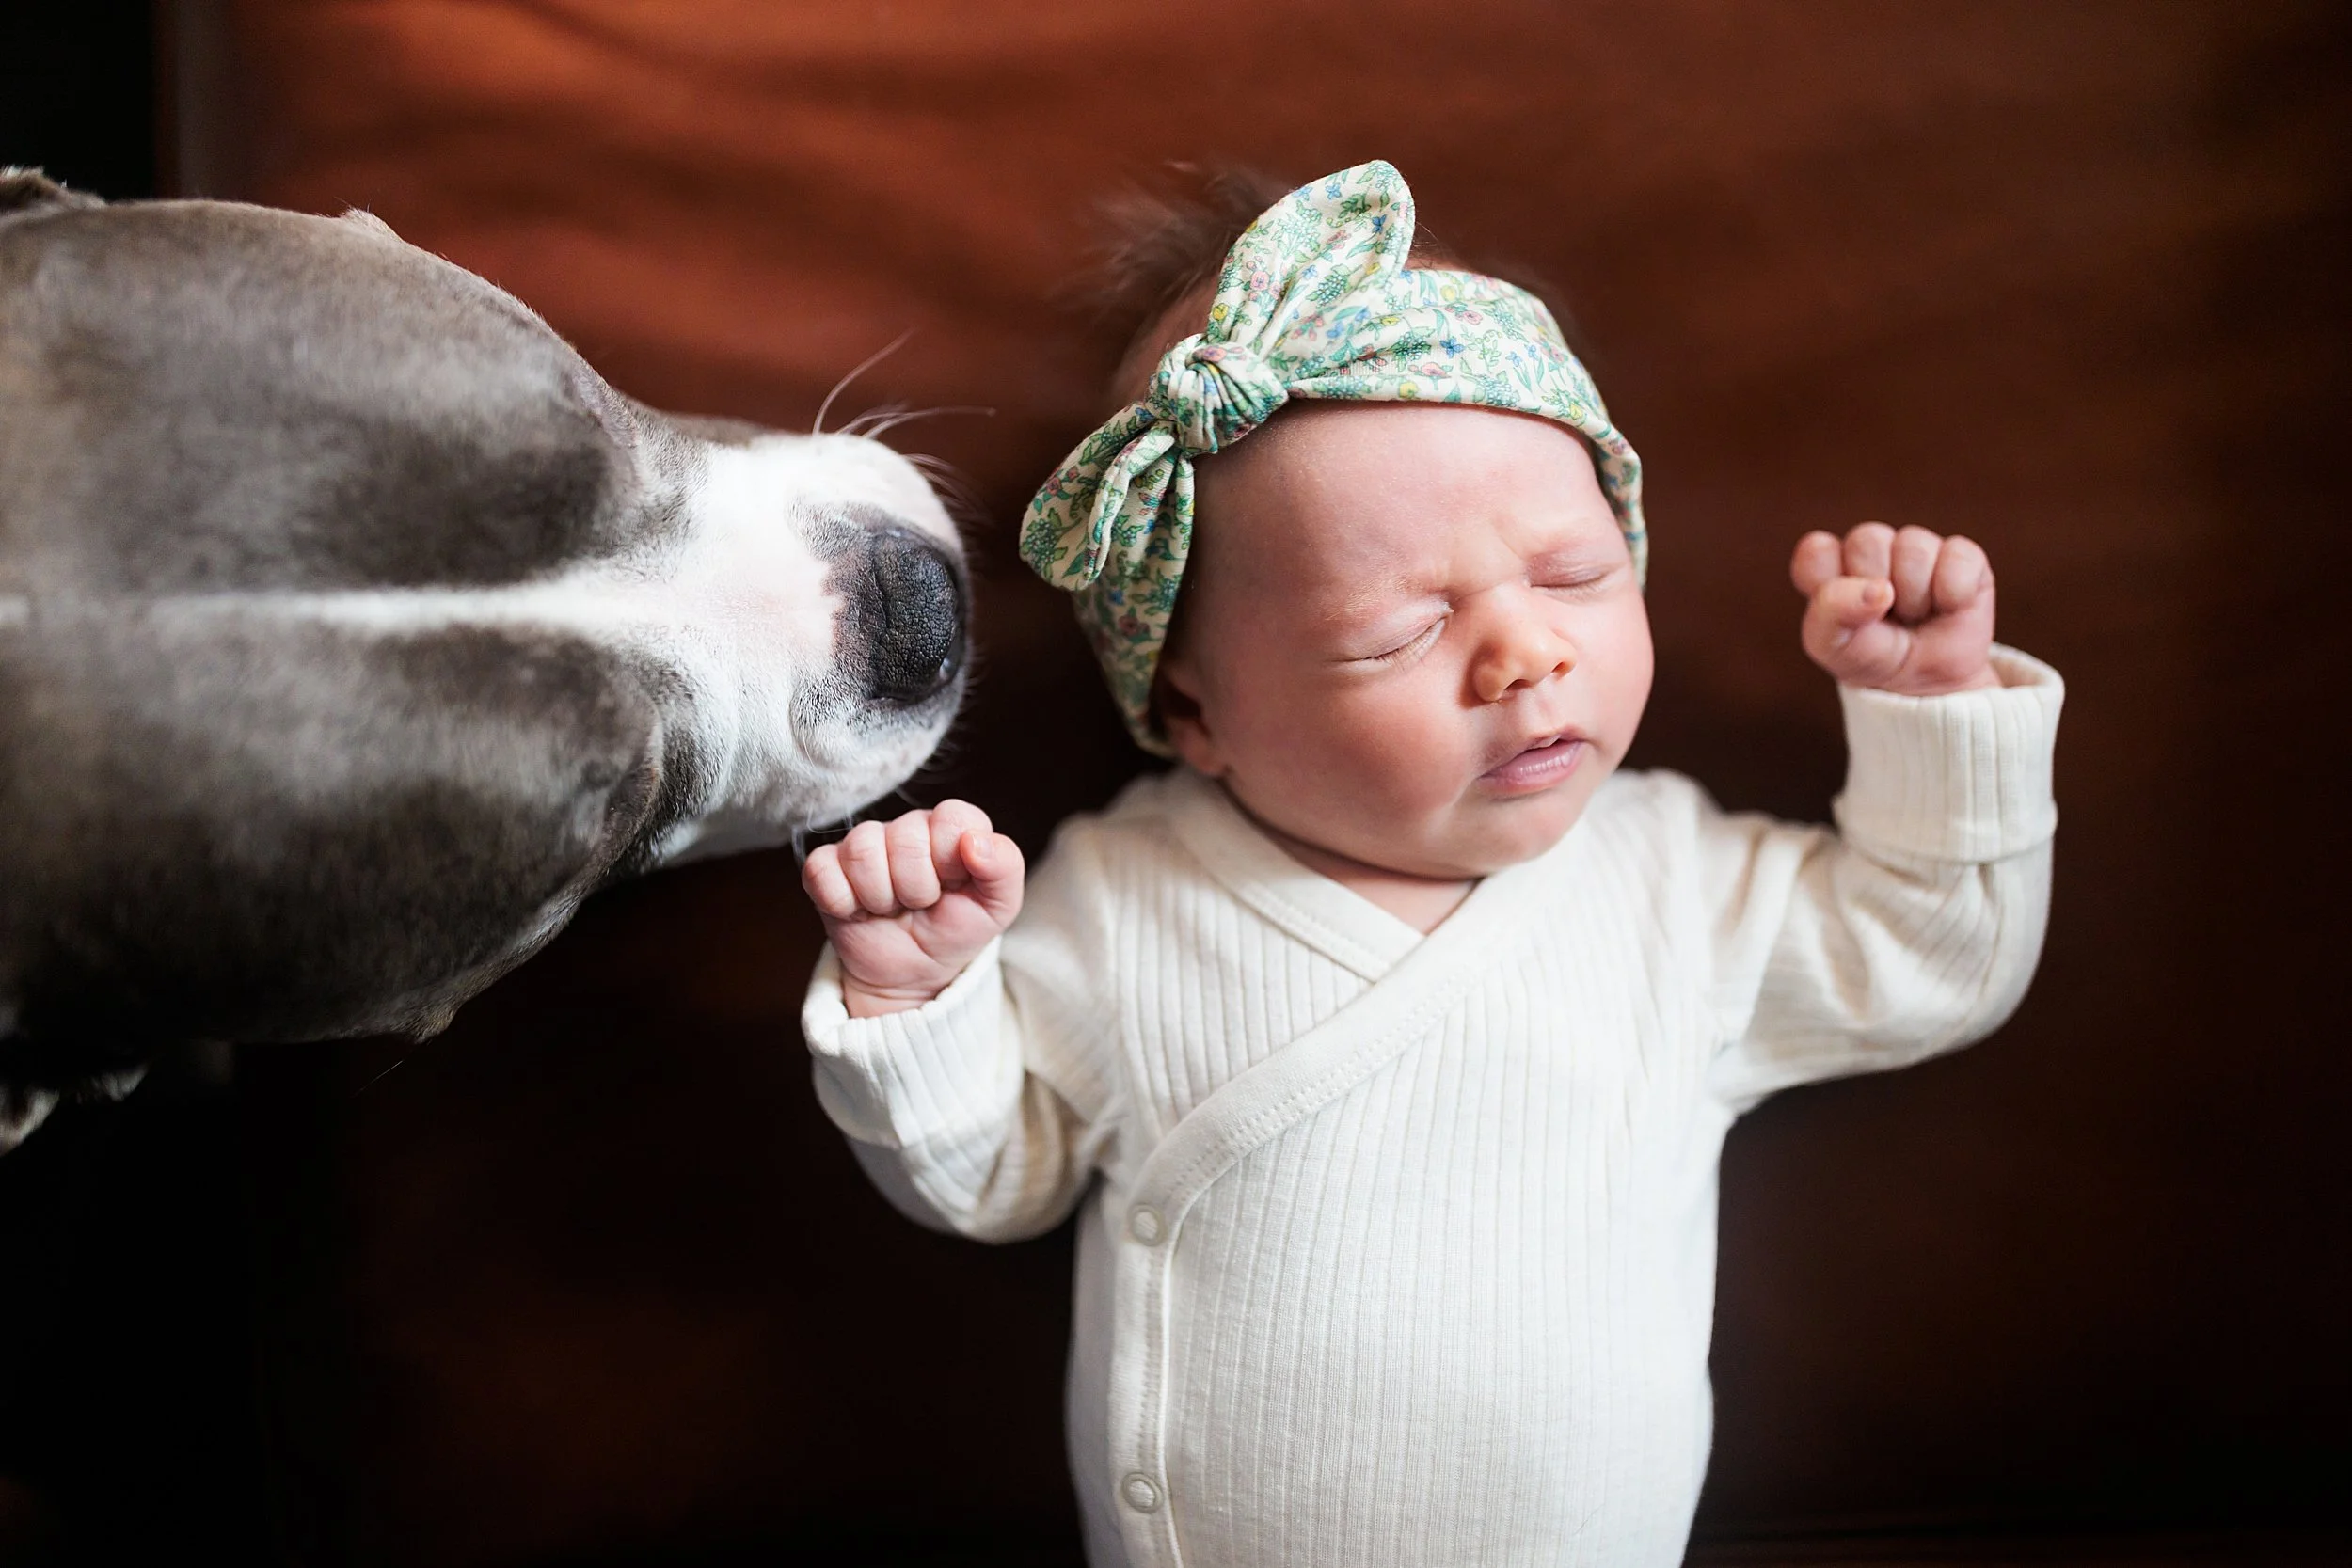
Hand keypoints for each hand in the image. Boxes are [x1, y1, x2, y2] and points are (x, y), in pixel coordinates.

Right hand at [801, 800, 1024, 1017]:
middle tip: (921, 904)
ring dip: (881, 897)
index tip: (954, 885)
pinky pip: (822, 871)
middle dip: (918, 889)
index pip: (951, 817)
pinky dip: (842, 903)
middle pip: (905, 838)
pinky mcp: (826, 869)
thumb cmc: (957, 930)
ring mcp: (863, 846)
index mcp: (951, 826)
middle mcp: (907, 827)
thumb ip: (1004, 868)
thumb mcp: (997, 907)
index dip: (952, 861)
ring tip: (892, 908)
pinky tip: (859, 912)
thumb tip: (975, 841)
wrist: (915, 974)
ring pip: (862, 851)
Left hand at [1791, 523, 1998, 694]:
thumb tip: (1879, 589)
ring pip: (1913, 547)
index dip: (1830, 586)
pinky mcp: (1962, 556)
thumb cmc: (1871, 656)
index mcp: (1831, 564)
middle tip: (1885, 618)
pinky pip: (1958, 557)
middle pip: (1866, 541)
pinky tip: (1949, 607)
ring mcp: (1918, 548)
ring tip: (1915, 614)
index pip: (1817, 550)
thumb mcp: (1833, 647)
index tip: (1843, 617)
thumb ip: (1831, 612)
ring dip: (1914, 597)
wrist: (1927, 684)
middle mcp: (1872, 548)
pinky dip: (1953, 593)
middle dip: (1875, 593)